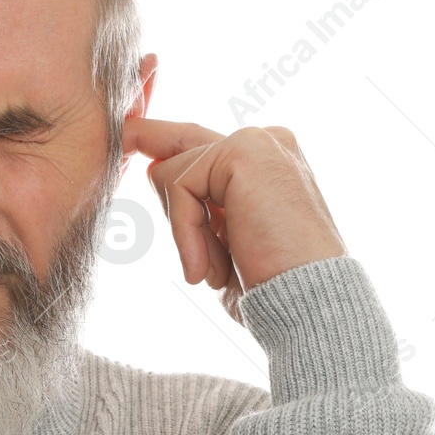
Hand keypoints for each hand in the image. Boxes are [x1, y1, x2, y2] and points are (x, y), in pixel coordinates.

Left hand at [123, 118, 346, 324]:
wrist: (309, 303)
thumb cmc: (270, 283)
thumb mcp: (224, 238)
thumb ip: (198, 202)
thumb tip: (154, 167)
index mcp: (264, 161)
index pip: (196, 143)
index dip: (157, 138)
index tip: (126, 130)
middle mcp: (265, 141)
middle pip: (176, 155)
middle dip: (178, 216)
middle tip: (204, 268)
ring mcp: (257, 141)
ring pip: (172, 174)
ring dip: (187, 234)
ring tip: (218, 271)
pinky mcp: (244, 151)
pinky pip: (180, 186)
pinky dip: (185, 232)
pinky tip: (207, 268)